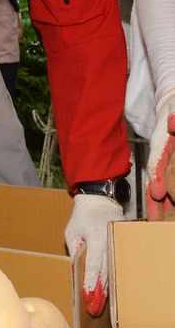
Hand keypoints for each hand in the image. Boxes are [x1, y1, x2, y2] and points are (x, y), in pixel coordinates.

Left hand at [65, 194, 125, 315]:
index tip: (87, 297)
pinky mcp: (119, 245)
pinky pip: (114, 265)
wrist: (99, 200)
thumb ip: (74, 250)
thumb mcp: (71, 232)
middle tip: (93, 309)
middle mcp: (109, 242)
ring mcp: (116, 243)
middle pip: (105, 272)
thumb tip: (74, 270)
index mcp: (97, 238)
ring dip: (106, 289)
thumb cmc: (81, 216)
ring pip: (111, 271)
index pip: (94, 265)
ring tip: (99, 305)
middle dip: (99, 292)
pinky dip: (110, 279)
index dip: (90, 283)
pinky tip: (106, 291)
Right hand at [146, 91, 174, 219]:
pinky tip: (168, 209)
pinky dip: (167, 198)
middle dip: (155, 201)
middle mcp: (161, 157)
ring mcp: (165, 163)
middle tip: (156, 220)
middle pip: (155, 182)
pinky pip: (166, 183)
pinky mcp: (169, 165)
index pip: (157, 165)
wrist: (171, 106)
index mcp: (161, 145)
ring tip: (159, 222)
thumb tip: (173, 123)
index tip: (158, 192)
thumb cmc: (173, 109)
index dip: (158, 179)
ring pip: (161, 187)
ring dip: (160, 204)